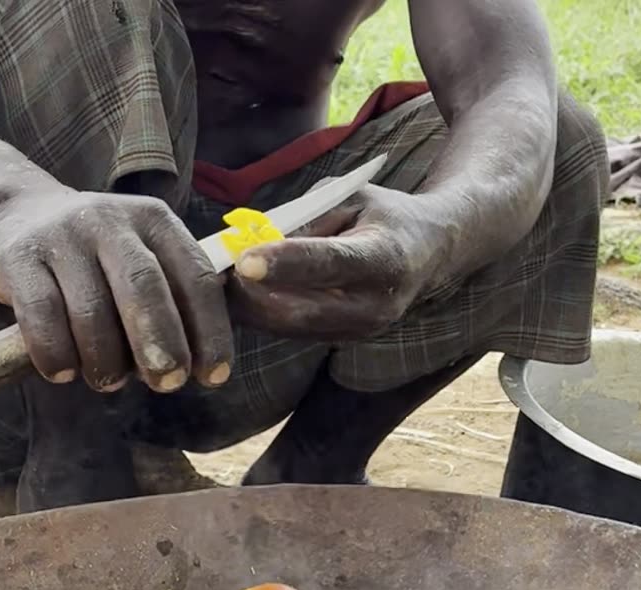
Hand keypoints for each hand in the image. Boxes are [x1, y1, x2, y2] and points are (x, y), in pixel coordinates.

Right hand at [0, 189, 232, 392]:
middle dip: (160, 343)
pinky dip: (56, 352)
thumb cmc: (101, 257)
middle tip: (167, 383)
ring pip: (91, 308)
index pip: (195, 276)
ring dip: (105, 358)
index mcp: (156, 222)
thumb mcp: (145, 255)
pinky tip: (64, 371)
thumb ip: (174, 297)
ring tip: (108, 381)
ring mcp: (63, 236)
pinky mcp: (18, 257)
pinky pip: (41, 315)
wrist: (24, 213)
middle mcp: (112, 221)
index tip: (213, 376)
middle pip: (144, 286)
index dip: (209, 330)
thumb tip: (202, 365)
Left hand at [228, 185, 452, 339]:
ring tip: (219, 273)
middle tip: (214, 265)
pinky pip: (288, 330)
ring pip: (286, 325)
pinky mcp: (340, 341)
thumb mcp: (349, 198)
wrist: (426, 254)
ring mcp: (358, 331)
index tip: (244, 260)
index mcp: (385, 257)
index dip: (285, 262)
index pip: (330, 264)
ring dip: (247, 304)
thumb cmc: (382, 216)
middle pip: (299, 309)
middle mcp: (375, 305)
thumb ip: (305, 219)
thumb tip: (252, 239)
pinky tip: (239, 289)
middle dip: (249, 292)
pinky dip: (258, 311)